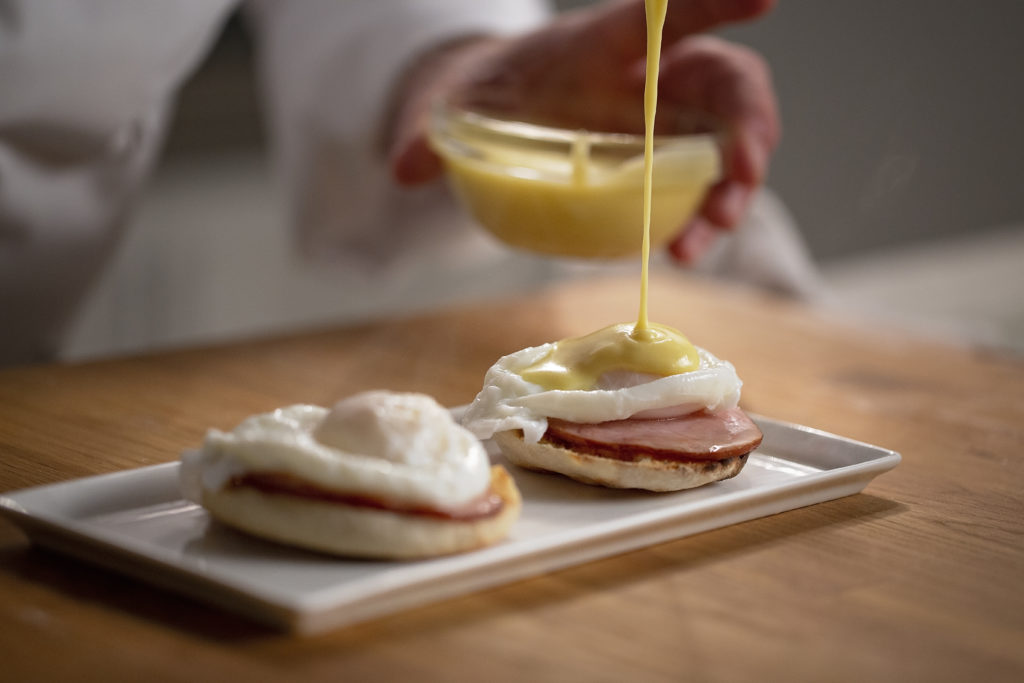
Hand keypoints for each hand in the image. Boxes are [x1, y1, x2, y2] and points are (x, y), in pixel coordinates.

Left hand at [389, 0, 779, 262]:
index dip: (719, 1)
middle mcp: (653, 77)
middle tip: (736, 178)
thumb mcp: (460, 104)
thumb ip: (429, 131)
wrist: (506, 110)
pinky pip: (705, 183)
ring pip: (729, 139)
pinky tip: (682, 249)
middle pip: (729, 83)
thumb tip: (401, 166)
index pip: (670, 13)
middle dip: (747, 129)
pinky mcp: (668, 162)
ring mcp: (667, 121)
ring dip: (732, 188)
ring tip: (703, 237)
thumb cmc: (495, 92)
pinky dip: (704, 215)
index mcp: (606, 43)